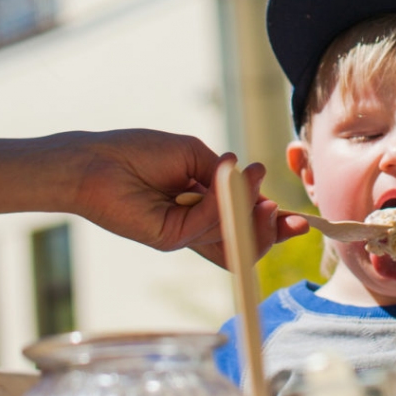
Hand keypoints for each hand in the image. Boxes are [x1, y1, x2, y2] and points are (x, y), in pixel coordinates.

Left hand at [63, 129, 307, 267]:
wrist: (97, 160)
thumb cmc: (138, 151)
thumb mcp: (192, 154)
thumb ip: (223, 174)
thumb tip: (252, 181)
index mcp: (205, 207)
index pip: (245, 224)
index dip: (273, 224)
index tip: (298, 217)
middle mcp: (197, 227)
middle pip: (244, 244)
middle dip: (272, 233)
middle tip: (289, 217)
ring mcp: (184, 235)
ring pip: (231, 242)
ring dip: (252, 216)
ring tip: (258, 192)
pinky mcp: (169, 238)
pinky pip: (207, 226)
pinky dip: (221, 204)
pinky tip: (221, 180)